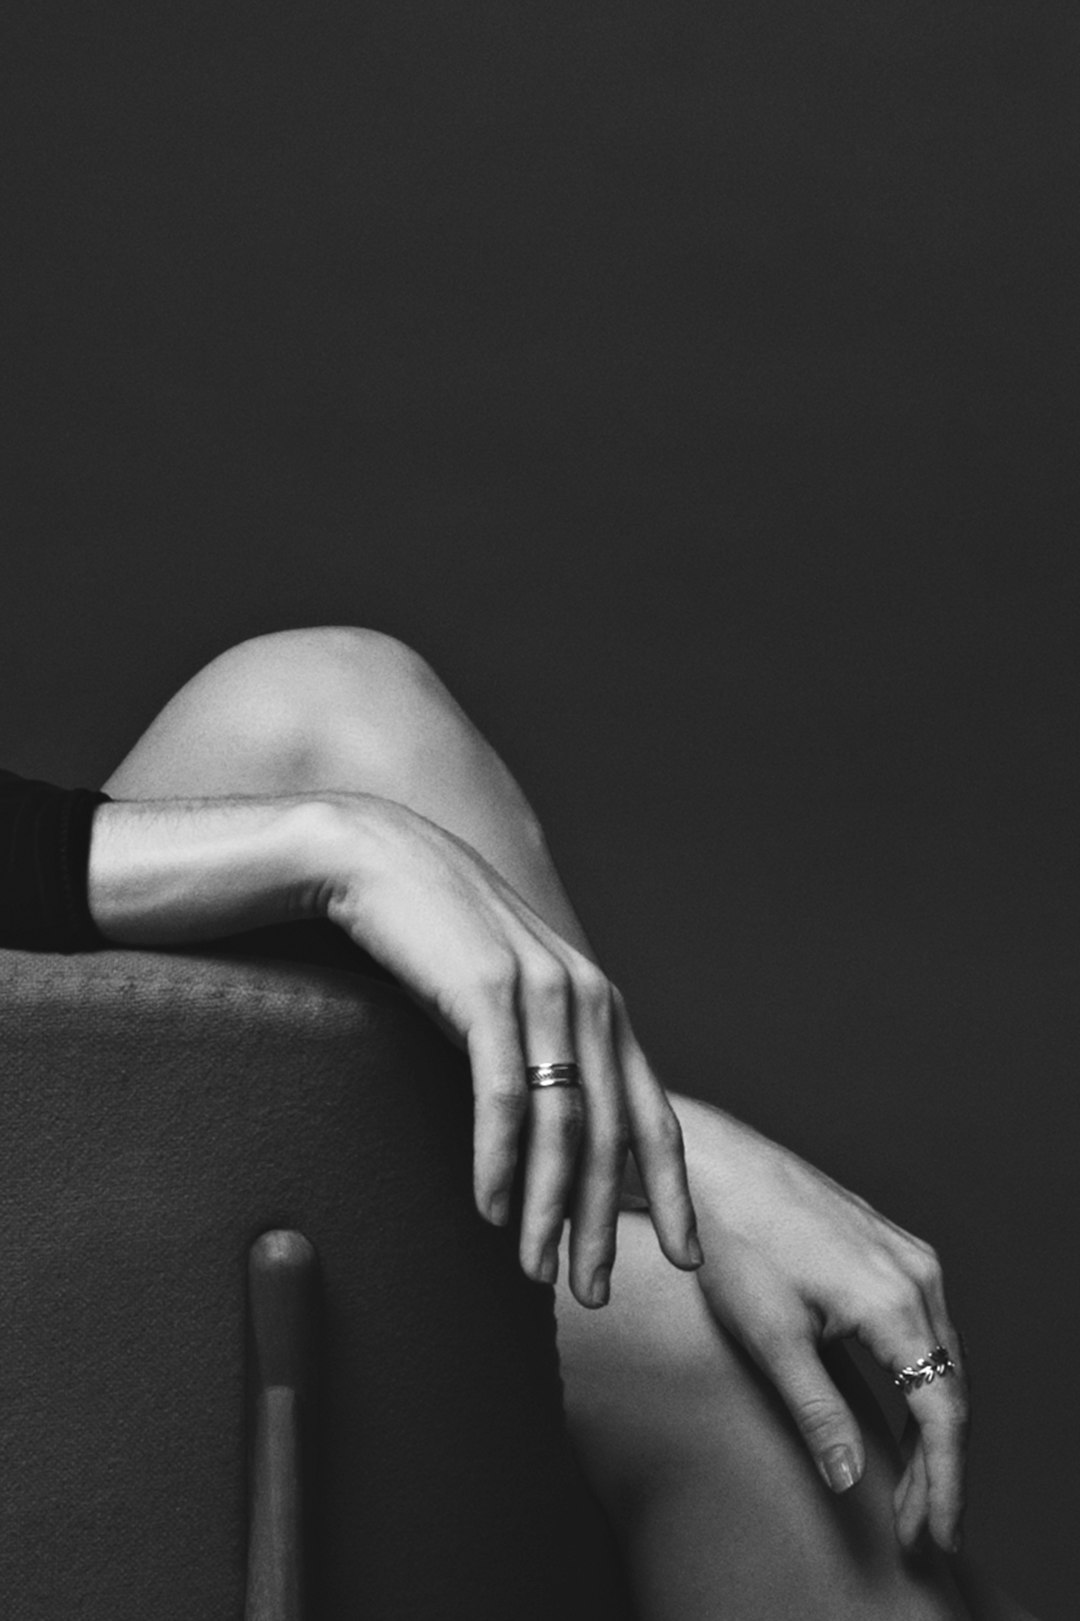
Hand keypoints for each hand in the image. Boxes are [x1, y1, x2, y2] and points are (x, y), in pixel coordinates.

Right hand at [313, 795, 702, 1306]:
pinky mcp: (487, 991)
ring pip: (564, 1126)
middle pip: (614, 1135)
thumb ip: (548, 1046)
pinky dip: (501, 1162)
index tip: (686, 1259)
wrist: (382, 861)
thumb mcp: (514, 993)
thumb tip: (562, 1129)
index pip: (654, 1115)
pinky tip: (490, 1210)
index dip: (674, 1193)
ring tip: (537, 1273)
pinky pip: (504, 1097)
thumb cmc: (442, 938)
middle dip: (605, 1224)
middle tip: (590, 1291)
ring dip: (552, 1209)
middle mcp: (588, 998)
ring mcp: (542, 991)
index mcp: (603, 1007)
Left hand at [671, 1094, 967, 1553]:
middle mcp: (916, 1273)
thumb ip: (818, 1411)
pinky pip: (925, 1323)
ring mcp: (906, 1253)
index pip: (943, 1412)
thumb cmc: (733, 1243)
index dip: (943, 1484)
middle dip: (937, 1464)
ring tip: (909, 1483)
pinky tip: (902, 1405)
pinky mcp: (889, 1243)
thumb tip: (850, 1479)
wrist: (712, 1165)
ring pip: (941, 1356)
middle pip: (950, 1387)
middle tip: (915, 1526)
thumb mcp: (770, 1337)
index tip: (934, 1537)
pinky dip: (920, 1376)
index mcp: (894, 1300)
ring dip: (930, 1423)